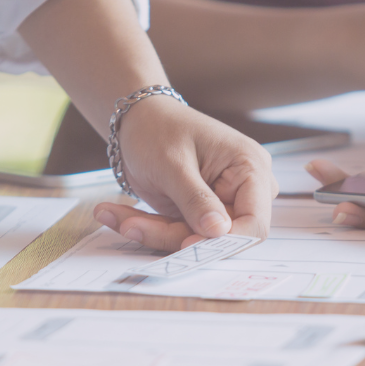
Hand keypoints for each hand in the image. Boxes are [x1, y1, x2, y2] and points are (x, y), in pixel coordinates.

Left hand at [91, 95, 276, 251]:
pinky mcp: (199, 214)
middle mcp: (243, 189)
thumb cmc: (159, 128)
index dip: (226, 241)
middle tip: (130, 224)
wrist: (138, 121)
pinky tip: (116, 215)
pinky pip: (178, 234)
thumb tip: (218, 232)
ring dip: (152, 231)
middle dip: (174, 234)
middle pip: (220, 236)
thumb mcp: (173, 164)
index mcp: (250, 167)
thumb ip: (196, 199)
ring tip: (110, 213)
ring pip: (194, 240)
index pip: (254, 222)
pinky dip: (148, 228)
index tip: (188, 244)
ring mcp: (221, 203)